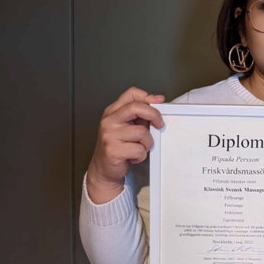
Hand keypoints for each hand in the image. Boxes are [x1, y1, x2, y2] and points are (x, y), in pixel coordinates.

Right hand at [86, 87, 164, 203]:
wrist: (104, 169)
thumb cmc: (119, 146)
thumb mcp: (127, 125)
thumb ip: (140, 113)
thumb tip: (158, 100)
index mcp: (113, 111)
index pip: (131, 94)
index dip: (148, 97)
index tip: (159, 103)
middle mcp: (109, 121)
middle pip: (136, 107)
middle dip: (153, 115)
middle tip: (159, 124)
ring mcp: (109, 135)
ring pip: (142, 132)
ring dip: (147, 143)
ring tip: (139, 147)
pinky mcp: (113, 150)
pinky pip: (139, 149)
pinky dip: (141, 155)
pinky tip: (133, 156)